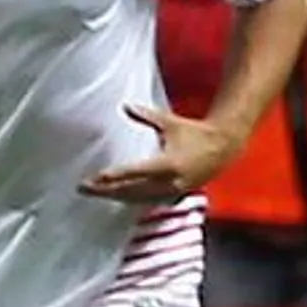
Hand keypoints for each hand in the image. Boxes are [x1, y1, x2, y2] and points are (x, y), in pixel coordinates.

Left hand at [78, 104, 241, 201]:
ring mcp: (172, 191)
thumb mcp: (170, 123)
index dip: (114, 176)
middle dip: (106, 190)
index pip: (135, 172)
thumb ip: (147, 116)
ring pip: (137, 198)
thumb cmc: (195, 133)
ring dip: (115, 196)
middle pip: (131, 190)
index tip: (95, 177)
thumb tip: (126, 106)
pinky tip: (117, 197)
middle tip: (84, 187)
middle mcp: (169, 181)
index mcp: (168, 163)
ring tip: (95, 192)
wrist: (223, 149)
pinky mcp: (173, 195)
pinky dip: (130, 199)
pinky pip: (147, 201)